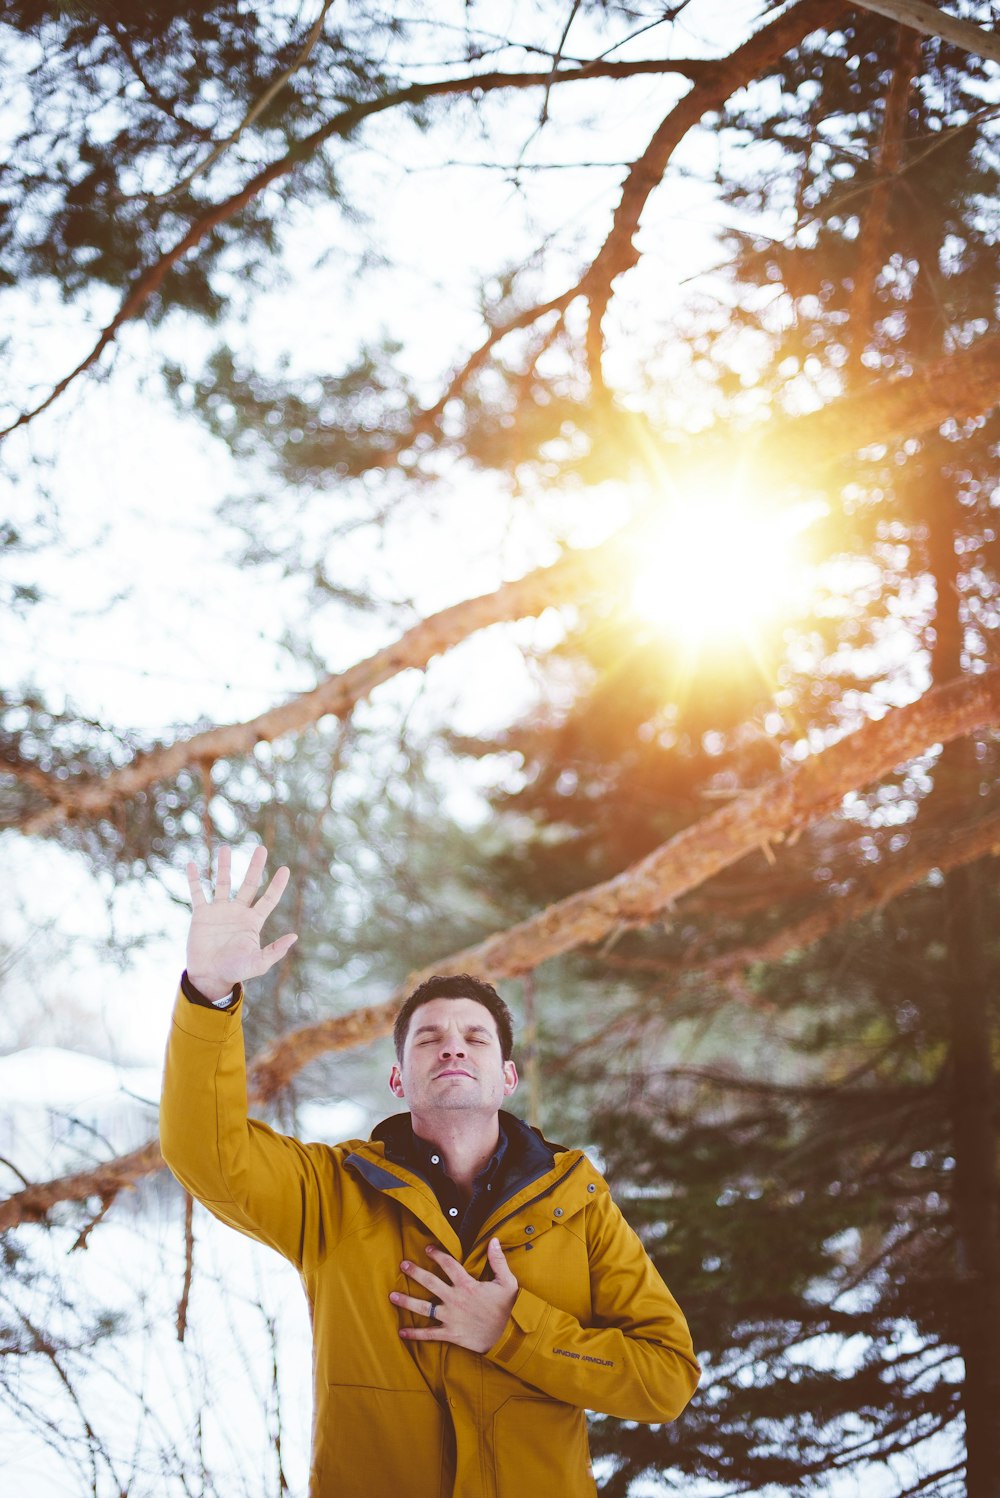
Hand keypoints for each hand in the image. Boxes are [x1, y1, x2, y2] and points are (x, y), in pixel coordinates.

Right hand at [185, 845, 297, 999]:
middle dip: (255, 867)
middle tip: (261, 848)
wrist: (209, 977)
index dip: (277, 885)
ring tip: (225, 848)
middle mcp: (238, 912)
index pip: (268, 899)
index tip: (285, 869)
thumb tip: (294, 937)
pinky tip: (191, 864)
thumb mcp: (258, 963)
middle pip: (249, 884)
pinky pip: (198, 893)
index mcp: (253, 921)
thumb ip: (275, 951)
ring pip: (223, 883)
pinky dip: (194, 879)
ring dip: (224, 866)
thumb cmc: (235, 971)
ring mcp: (219, 911)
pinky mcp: (201, 915)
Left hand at [391, 1239, 517, 1353]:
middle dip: (415, 1272)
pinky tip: (402, 1332)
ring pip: (424, 1308)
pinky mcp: (450, 1334)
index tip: (427, 1248)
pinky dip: (415, 1334)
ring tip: (392, 1295)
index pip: (448, 1264)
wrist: (507, 1337)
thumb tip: (494, 1240)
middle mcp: (455, 1299)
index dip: (437, 1254)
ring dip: (407, 1301)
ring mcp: (450, 1317)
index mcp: (467, 1285)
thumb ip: (498, 1261)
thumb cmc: (507, 1309)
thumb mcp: (507, 1282)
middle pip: (430, 1282)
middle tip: (403, 1265)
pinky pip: (429, 1334)